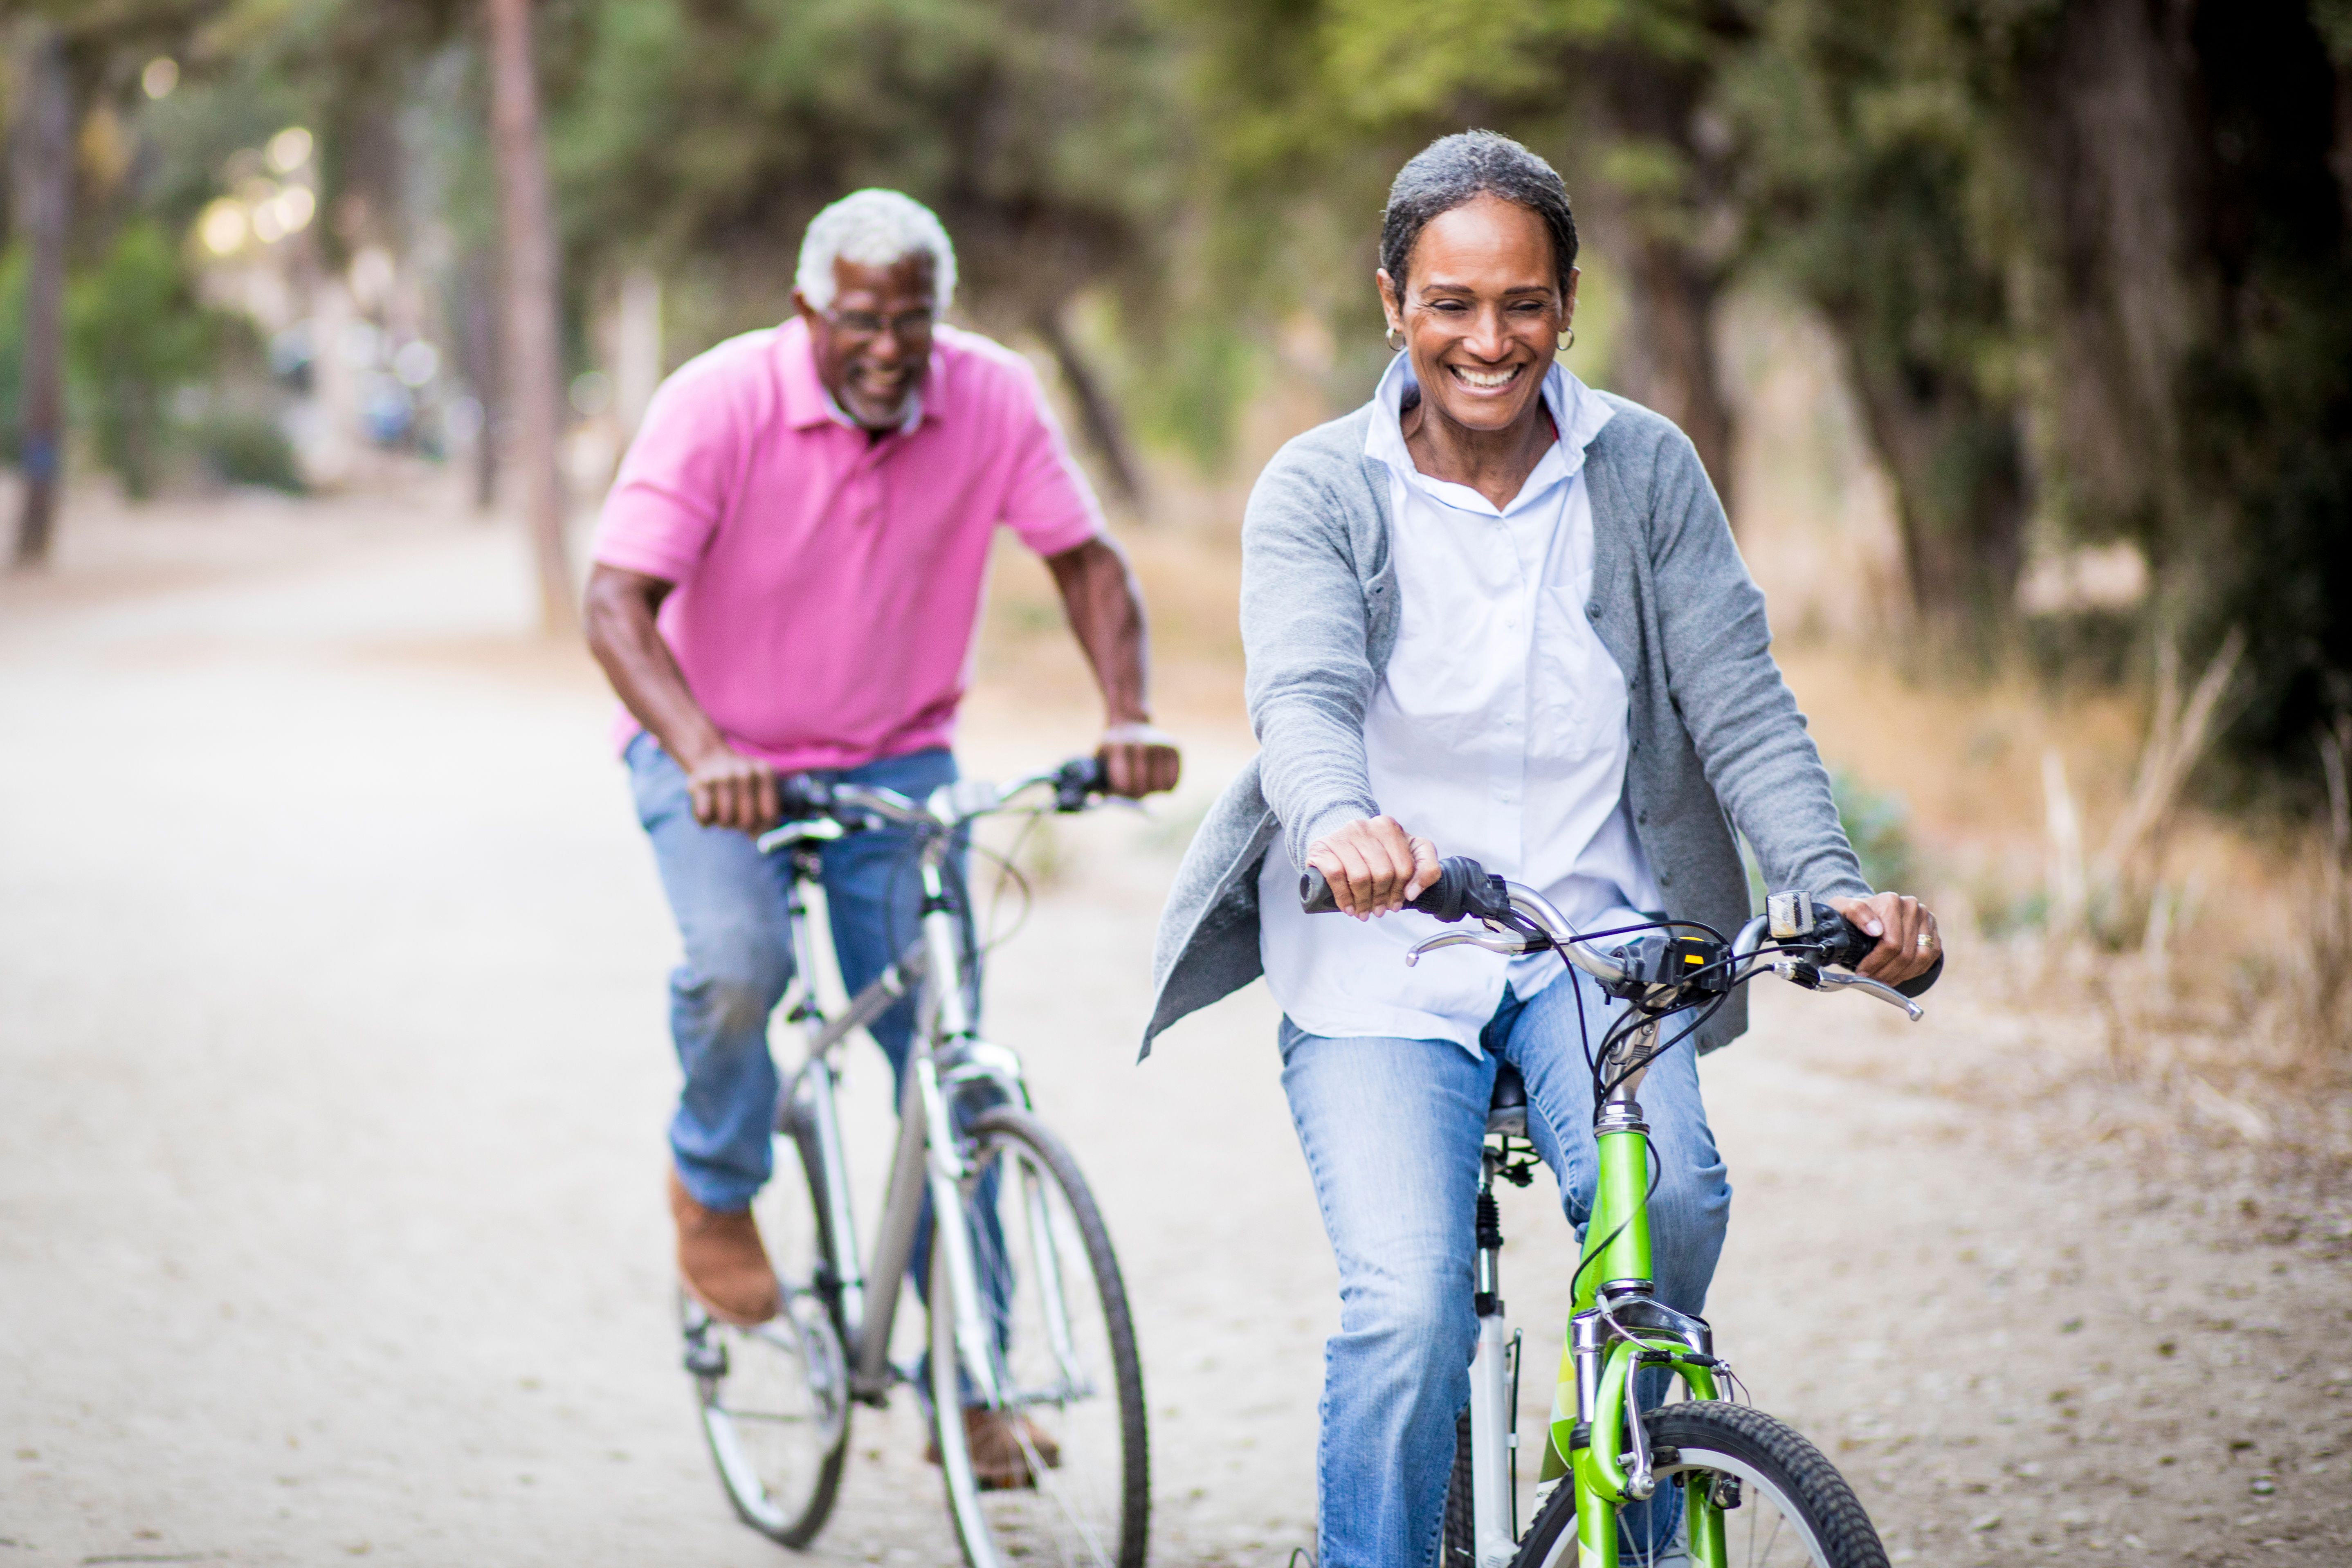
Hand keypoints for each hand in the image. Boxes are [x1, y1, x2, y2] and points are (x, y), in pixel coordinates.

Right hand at [684, 746, 779, 832]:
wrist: (712, 758)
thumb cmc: (741, 784)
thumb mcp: (761, 788)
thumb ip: (767, 814)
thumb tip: (759, 840)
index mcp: (764, 772)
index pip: (769, 814)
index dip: (763, 830)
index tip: (755, 834)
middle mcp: (744, 772)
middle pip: (747, 820)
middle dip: (741, 826)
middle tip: (737, 819)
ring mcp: (720, 776)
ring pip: (725, 820)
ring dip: (724, 822)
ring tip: (724, 811)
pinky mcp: (698, 783)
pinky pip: (705, 817)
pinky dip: (706, 820)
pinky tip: (709, 808)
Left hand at [1098, 720, 1181, 797]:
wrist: (1131, 725)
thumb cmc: (1113, 752)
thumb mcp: (1099, 761)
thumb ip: (1098, 783)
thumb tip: (1098, 800)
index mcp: (1116, 746)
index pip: (1122, 784)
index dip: (1121, 793)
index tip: (1120, 788)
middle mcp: (1139, 743)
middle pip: (1140, 788)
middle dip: (1135, 794)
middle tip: (1132, 789)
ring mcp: (1159, 744)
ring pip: (1159, 787)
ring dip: (1152, 790)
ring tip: (1144, 780)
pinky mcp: (1175, 748)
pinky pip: (1172, 782)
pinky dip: (1165, 786)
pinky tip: (1156, 777)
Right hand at [1305, 816, 1438, 918]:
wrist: (1340, 843)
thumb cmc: (1377, 853)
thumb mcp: (1409, 855)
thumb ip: (1427, 869)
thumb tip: (1412, 893)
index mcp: (1389, 827)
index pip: (1404, 866)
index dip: (1401, 891)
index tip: (1395, 904)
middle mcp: (1365, 827)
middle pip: (1382, 873)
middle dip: (1382, 898)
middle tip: (1378, 911)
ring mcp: (1342, 835)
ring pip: (1359, 876)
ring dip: (1363, 902)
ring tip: (1363, 912)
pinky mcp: (1322, 847)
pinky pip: (1335, 876)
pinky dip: (1343, 897)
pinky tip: (1348, 908)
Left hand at [1825, 892, 1939, 984]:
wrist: (1868, 912)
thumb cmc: (1853, 915)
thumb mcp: (1843, 910)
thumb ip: (1856, 913)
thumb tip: (1876, 930)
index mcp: (1891, 902)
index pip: (1891, 943)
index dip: (1876, 963)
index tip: (1862, 973)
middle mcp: (1912, 907)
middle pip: (1905, 953)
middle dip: (1886, 973)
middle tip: (1871, 981)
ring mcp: (1926, 919)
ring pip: (1921, 957)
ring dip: (1901, 975)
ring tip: (1883, 981)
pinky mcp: (1934, 931)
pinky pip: (1930, 957)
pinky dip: (1914, 971)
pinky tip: (1897, 975)